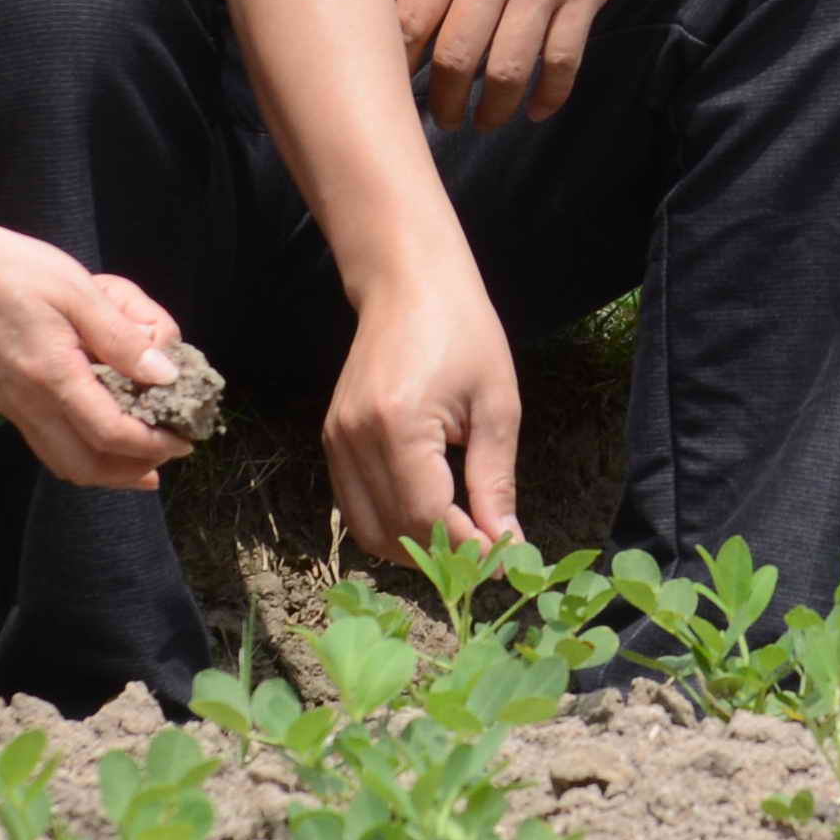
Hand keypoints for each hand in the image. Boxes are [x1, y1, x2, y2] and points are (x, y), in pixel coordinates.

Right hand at [0, 233, 202, 491]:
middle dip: (133, 470)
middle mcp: (30, 403)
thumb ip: (120, 336)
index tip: (184, 438)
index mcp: (52, 376)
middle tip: (168, 453)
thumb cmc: (16, 269)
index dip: (153, 445)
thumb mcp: (78, 291)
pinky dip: (83, 453)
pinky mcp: (5, 401)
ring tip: (144, 459)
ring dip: (108, 470)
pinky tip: (103, 435)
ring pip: (64, 463)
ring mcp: (12, 407)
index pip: (110, 434)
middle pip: (86, 466)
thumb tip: (165, 374)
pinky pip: (48, 445)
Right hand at [326, 256, 522, 564]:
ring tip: (462, 539)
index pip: (427, 519)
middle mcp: (354, 439)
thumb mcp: (496, 406)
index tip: (505, 557)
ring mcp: (335, 440)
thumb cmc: (462, 331)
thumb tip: (507, 544)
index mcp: (397, 426)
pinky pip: (355, 506)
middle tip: (487, 554)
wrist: (408, 282)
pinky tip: (431, 516)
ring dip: (415, 547)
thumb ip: (496, 481)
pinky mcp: (331, 439)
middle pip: (393, 533)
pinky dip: (392, 524)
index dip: (467, 549)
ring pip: (368, 529)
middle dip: (442, 556)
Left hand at [384, 0, 652, 129]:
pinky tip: (534, 111)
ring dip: (492, 110)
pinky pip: (564, 60)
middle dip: (443, 101)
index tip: (393, 86)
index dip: (398, 64)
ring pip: (509, 68)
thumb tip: (391, 2)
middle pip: (457, 54)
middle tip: (439, 120)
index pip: (413, 18)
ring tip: (481, 123)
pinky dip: (549, 95)